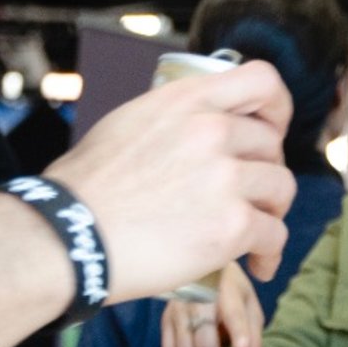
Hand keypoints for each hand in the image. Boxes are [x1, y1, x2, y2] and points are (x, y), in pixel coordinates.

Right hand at [47, 61, 295, 301]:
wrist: (67, 237)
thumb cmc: (85, 190)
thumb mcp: (128, 123)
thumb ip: (174, 122)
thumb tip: (199, 130)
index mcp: (186, 100)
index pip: (262, 80)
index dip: (276, 108)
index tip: (270, 132)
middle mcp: (211, 131)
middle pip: (272, 146)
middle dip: (264, 173)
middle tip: (248, 198)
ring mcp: (225, 177)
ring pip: (280, 189)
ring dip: (270, 212)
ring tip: (253, 235)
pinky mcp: (232, 225)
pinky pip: (274, 235)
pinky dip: (270, 254)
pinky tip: (258, 265)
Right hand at [161, 262, 264, 346]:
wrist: (199, 268)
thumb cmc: (231, 290)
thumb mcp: (249, 306)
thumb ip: (254, 341)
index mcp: (224, 287)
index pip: (232, 313)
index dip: (239, 332)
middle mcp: (195, 297)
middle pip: (204, 343)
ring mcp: (176, 310)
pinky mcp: (165, 321)